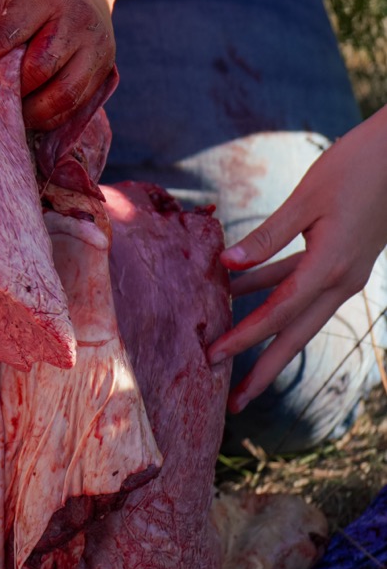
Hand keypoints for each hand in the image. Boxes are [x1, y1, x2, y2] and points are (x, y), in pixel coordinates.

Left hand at [0, 0, 114, 129]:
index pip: (7, 36)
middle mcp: (76, 21)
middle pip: (39, 70)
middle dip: (9, 92)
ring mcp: (97, 45)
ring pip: (65, 95)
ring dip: (34, 113)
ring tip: (10, 115)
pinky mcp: (106, 65)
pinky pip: (79, 102)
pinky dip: (54, 115)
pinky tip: (33, 114)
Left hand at [208, 108, 386, 412]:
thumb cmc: (355, 167)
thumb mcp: (306, 199)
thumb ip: (267, 236)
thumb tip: (225, 264)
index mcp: (331, 267)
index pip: (278, 312)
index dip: (243, 336)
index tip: (212, 356)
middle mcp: (341, 279)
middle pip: (295, 334)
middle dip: (263, 369)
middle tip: (233, 402)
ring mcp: (345, 273)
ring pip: (299, 314)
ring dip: (267, 336)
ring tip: (233, 358)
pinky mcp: (343, 259)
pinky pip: (302, 285)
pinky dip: (274, 293)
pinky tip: (241, 293)